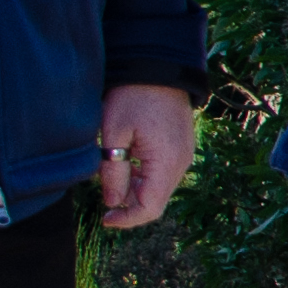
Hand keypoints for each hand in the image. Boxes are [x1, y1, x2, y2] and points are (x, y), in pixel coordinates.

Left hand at [96, 83, 198, 229]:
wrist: (159, 68)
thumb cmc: (133, 96)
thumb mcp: (114, 133)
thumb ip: (113, 171)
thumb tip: (112, 202)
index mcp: (165, 162)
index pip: (149, 208)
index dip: (126, 220)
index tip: (104, 218)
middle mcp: (181, 163)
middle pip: (156, 201)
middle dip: (130, 206)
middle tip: (104, 200)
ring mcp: (184, 155)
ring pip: (160, 188)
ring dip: (137, 191)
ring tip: (113, 178)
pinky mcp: (181, 147)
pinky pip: (164, 173)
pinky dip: (145, 178)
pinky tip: (128, 165)